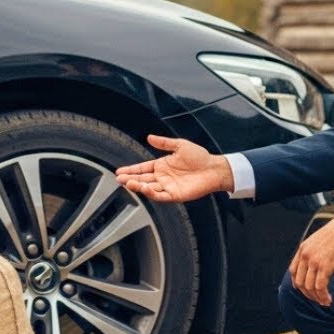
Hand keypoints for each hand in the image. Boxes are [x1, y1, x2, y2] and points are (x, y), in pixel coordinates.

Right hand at [115, 135, 233, 202]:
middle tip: (120, 179)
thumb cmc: (200, 157)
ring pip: (148, 188)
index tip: (119, 171)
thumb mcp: (180, 145)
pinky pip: (160, 196)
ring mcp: (168, 187)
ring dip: (138, 186)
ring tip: (128, 183)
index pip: (142, 168)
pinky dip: (151, 194)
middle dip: (130, 179)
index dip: (131, 170)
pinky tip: (144, 188)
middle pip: (142, 179)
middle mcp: (163, 177)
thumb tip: (149, 137)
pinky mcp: (175, 195)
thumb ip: (164, 143)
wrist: (213, 168)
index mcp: (162, 165)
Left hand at [289, 206, 333, 305]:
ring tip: (324, 302)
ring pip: (309, 286)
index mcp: (303, 249)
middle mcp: (305, 255)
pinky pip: (320, 287)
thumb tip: (318, 262)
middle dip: (307, 294)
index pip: (293, 270)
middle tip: (316, 299)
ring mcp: (314, 261)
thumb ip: (314, 251)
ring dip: (316, 297)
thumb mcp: (320, 240)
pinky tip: (328, 300)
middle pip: (300, 281)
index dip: (297, 283)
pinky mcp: (325, 266)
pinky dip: (323, 296)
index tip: (303, 290)